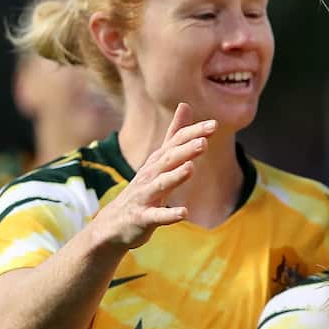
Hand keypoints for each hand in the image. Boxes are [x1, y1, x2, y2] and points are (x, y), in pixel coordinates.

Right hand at [92, 103, 216, 250]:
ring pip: (161, 185)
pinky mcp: (143, 217)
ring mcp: (145, 196)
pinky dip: (169, 214)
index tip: (214, 124)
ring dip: (175, 177)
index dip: (194, 133)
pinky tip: (184, 213)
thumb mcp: (159, 160)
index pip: (176, 142)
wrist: (114, 224)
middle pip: (169, 160)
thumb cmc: (143, 189)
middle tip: (204, 142)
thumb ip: (174, 135)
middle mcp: (150, 175)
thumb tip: (185, 105)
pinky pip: (157, 216)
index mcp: (158, 161)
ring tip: (190, 169)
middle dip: (186, 150)